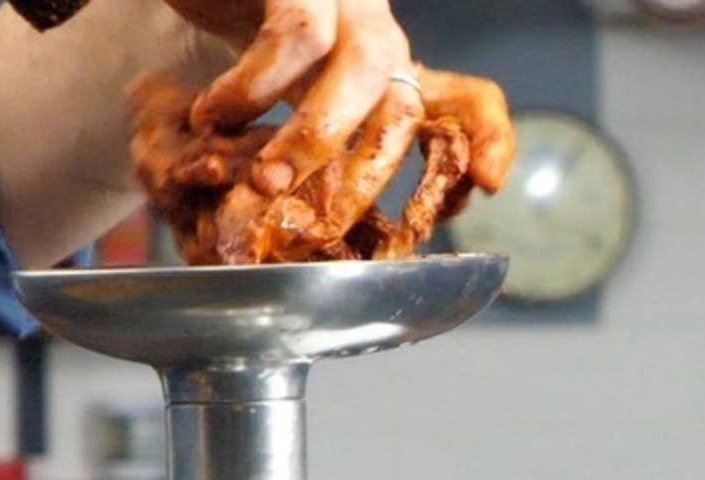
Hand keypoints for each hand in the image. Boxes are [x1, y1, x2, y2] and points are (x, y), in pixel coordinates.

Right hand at [167, 1, 514, 254]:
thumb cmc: (239, 50)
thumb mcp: (287, 109)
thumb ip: (319, 158)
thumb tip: (318, 232)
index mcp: (386, 73)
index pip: (467, 100)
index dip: (489, 137)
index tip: (488, 183)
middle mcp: (375, 34)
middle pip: (405, 104)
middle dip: (369, 175)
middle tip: (321, 223)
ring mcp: (343, 1)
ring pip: (363, 68)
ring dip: (314, 138)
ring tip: (264, 182)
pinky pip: (295, 33)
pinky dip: (254, 85)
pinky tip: (215, 114)